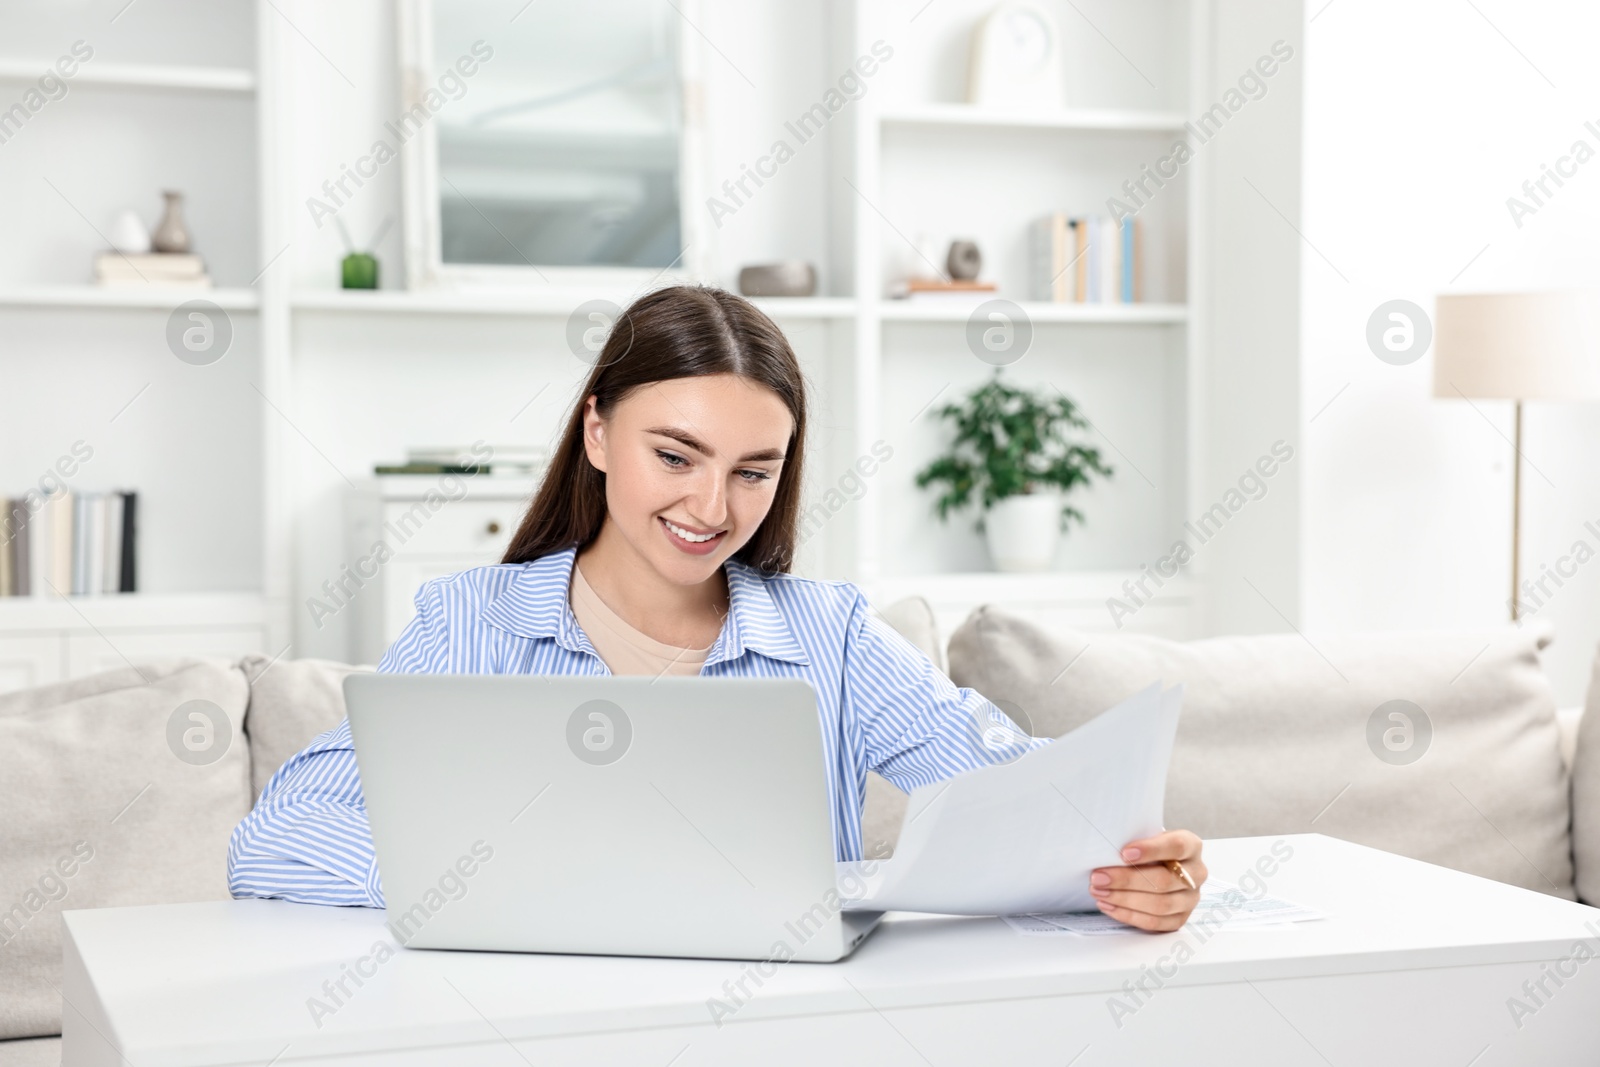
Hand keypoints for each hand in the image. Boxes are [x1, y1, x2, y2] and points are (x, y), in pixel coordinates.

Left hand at [1089, 829, 1205, 932]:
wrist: (1156, 864)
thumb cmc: (1148, 849)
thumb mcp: (1145, 836)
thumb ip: (1134, 839)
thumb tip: (1106, 849)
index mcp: (1191, 846)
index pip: (1176, 846)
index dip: (1150, 850)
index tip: (1124, 853)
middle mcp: (1196, 873)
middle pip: (1164, 881)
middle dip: (1126, 880)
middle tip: (1098, 877)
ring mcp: (1190, 898)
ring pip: (1159, 905)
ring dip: (1123, 900)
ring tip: (1099, 892)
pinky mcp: (1180, 918)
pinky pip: (1155, 922)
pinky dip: (1128, 915)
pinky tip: (1108, 906)